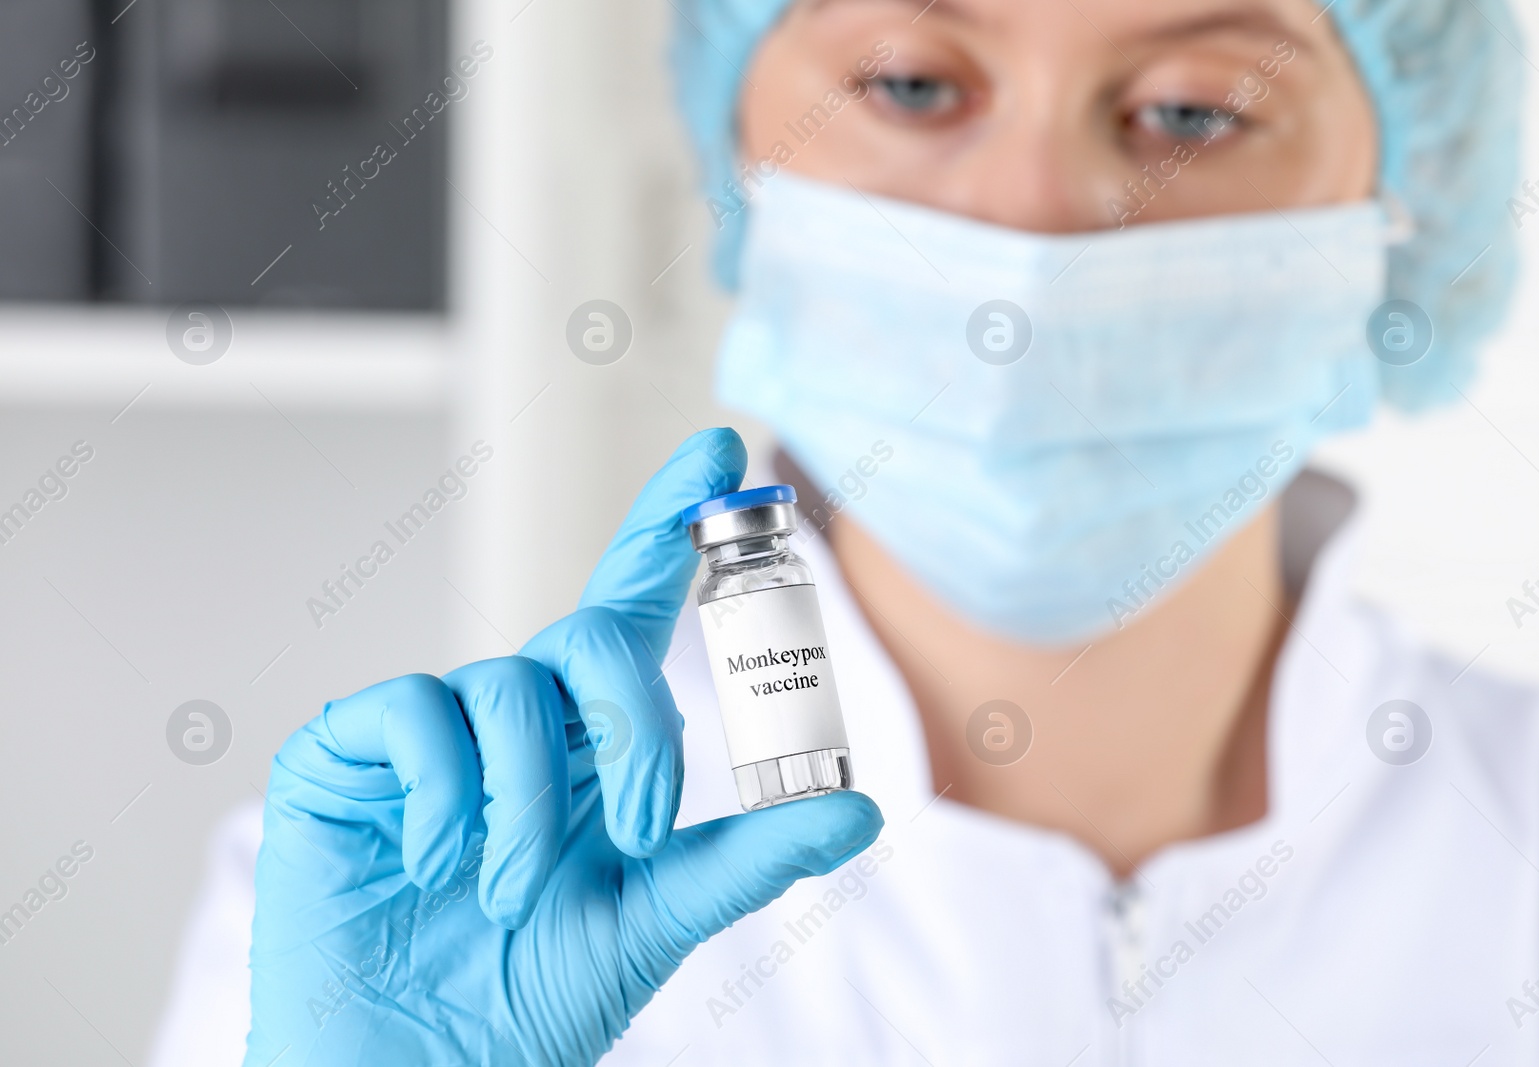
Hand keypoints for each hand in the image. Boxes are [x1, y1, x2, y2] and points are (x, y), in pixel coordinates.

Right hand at [245, 429, 882, 1065]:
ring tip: (513, 892)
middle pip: (589, 639)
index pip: (632, 605)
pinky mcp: (346, 754)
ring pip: (507, 688)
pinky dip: (439, 790)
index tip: (721, 452)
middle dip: (632, 728)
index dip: (669, 522)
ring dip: (529, 803)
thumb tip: (860, 812)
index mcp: (588, 743)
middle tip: (638, 832)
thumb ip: (747, 855)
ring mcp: (430, 733)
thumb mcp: (654, 916)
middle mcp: (516, 720)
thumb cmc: (529, 992)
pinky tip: (430, 858)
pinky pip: (410, 714)